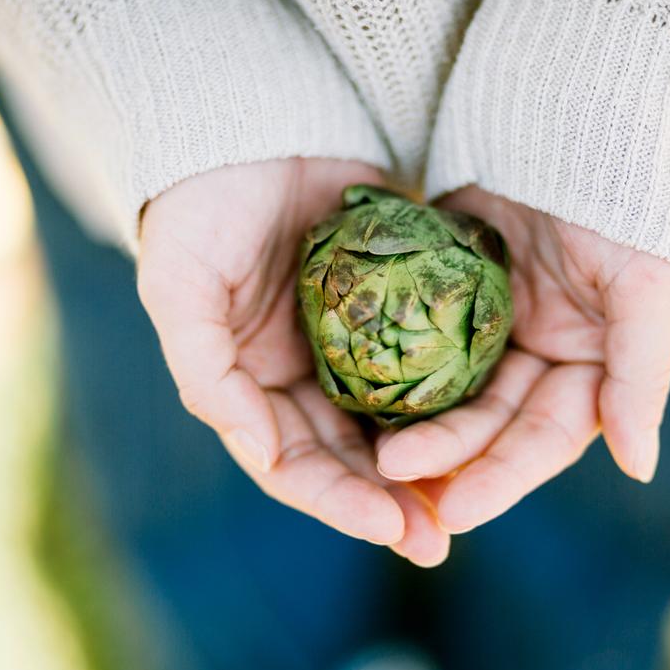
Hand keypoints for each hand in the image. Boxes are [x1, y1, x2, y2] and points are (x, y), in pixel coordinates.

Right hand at [138, 159, 449, 565]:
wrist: (251, 128)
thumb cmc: (199, 210)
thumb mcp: (180, 290)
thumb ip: (208, 374)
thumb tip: (261, 454)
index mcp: (251, 387)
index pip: (293, 465)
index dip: (338, 502)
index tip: (390, 527)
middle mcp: (305, 377)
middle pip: (350, 458)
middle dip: (390, 503)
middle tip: (437, 541)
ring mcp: (354, 345)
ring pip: (395, 422)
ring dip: (428, 466)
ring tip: (471, 501)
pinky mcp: (397, 307)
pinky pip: (428, 362)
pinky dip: (452, 398)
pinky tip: (488, 426)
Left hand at [376, 186, 669, 532]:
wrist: (567, 119)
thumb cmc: (624, 199)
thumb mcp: (646, 282)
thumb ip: (641, 373)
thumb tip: (640, 466)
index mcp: (590, 369)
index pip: (545, 437)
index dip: (504, 475)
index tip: (456, 510)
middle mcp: (538, 360)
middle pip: (489, 427)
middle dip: (446, 456)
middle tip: (392, 478)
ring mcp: (488, 331)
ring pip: (447, 395)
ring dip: (413, 425)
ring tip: (367, 452)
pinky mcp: (443, 299)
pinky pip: (413, 345)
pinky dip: (390, 373)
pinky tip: (353, 399)